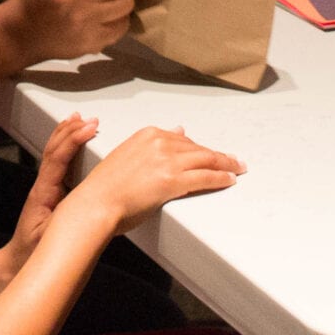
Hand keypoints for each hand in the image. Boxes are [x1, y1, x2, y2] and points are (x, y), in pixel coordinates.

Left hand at [6, 113, 96, 261]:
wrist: (15, 264)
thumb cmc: (33, 254)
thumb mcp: (51, 238)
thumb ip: (67, 222)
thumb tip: (89, 206)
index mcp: (43, 193)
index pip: (58, 159)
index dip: (73, 141)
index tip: (90, 129)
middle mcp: (42, 186)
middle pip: (54, 150)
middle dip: (71, 131)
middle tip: (91, 120)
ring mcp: (44, 188)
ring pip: (53, 153)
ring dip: (67, 134)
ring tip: (80, 120)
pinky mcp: (48, 193)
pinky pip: (57, 163)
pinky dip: (65, 147)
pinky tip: (72, 142)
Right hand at [70, 125, 244, 233]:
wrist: (96, 203)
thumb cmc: (106, 187)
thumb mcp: (128, 155)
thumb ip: (152, 145)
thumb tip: (177, 131)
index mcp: (147, 134)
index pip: (183, 139)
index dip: (200, 148)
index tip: (210, 152)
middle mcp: (159, 142)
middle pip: (197, 148)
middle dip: (218, 155)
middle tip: (234, 160)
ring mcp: (167, 161)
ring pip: (206, 160)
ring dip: (226, 164)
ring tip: (238, 168)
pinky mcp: (172, 181)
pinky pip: (205, 177)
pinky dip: (221, 178)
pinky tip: (230, 180)